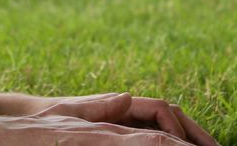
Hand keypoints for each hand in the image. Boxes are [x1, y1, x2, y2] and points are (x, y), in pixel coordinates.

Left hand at [25, 92, 217, 145]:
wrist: (41, 115)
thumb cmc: (53, 115)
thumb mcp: (72, 112)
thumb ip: (99, 105)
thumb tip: (126, 97)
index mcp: (120, 103)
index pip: (158, 108)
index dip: (175, 124)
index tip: (186, 144)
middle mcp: (129, 108)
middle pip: (172, 114)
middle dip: (195, 130)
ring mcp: (130, 119)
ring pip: (169, 125)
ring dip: (190, 137)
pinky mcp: (127, 130)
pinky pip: (157, 134)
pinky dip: (175, 142)